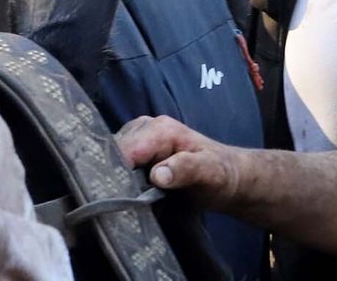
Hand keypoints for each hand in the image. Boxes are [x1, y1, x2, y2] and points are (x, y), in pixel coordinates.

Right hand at [117, 115, 245, 210]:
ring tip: (126, 204)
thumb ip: (187, 169)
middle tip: (123, 207)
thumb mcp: (211, 172)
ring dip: (114, 186)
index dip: (116, 176)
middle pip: (110, 158)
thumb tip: (157, 175)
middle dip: (112, 182)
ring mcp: (135, 142)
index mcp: (159, 130)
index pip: (122, 152)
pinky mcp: (132, 156)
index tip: (117, 201)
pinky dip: (118, 186)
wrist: (227, 177)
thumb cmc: (221, 173)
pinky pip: (114, 170)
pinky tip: (128, 200)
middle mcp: (142, 130)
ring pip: (109, 165)